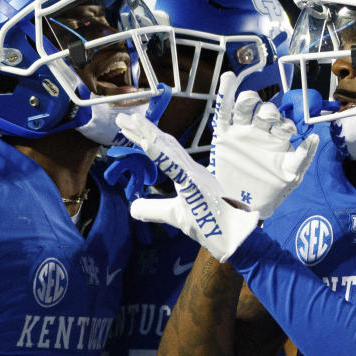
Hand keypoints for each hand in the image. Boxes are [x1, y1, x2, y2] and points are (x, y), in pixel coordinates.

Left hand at [115, 113, 258, 261]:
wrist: (233, 237)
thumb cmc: (208, 225)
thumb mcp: (173, 215)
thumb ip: (153, 210)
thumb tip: (132, 208)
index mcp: (188, 173)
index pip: (164, 150)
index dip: (147, 137)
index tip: (128, 127)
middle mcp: (192, 168)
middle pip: (164, 143)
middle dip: (143, 129)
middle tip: (122, 117)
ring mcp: (194, 174)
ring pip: (168, 148)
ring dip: (148, 133)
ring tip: (130, 121)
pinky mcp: (195, 184)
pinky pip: (173, 166)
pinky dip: (159, 153)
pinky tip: (145, 143)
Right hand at [210, 71, 318, 218]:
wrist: (244, 206)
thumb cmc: (271, 191)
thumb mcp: (291, 176)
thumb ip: (302, 157)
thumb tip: (313, 137)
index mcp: (277, 139)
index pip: (282, 121)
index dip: (285, 122)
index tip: (284, 129)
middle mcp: (260, 132)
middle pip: (264, 111)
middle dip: (269, 111)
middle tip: (269, 121)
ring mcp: (242, 133)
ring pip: (245, 107)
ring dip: (250, 100)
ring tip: (251, 102)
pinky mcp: (225, 137)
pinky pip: (224, 112)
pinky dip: (226, 93)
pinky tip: (229, 78)